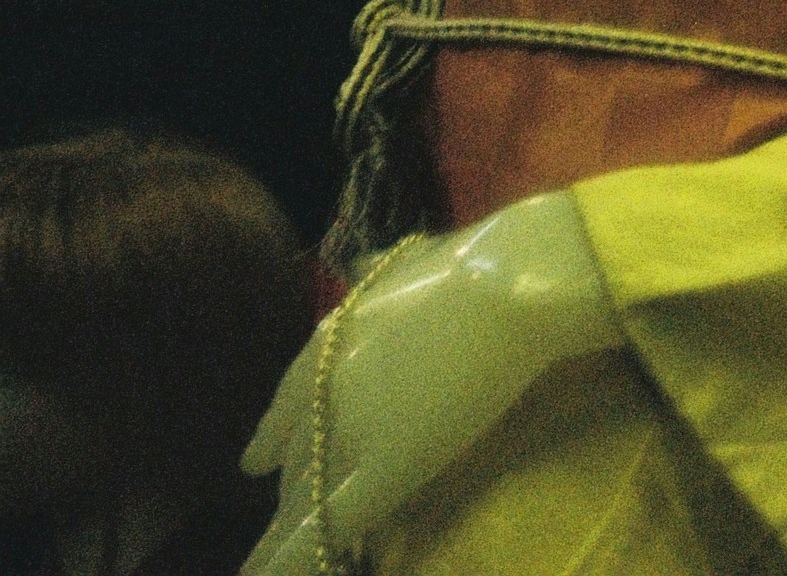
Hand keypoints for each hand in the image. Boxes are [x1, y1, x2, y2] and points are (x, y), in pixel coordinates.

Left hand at [242, 192, 621, 575]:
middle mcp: (327, 389)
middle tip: (282, 523)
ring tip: (259, 568)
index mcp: (332, 340)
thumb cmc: (484, 263)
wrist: (512, 280)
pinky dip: (291, 560)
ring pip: (302, 500)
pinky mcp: (387, 467)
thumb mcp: (417, 260)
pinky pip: (328, 525)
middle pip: (297, 456)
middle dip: (289, 491)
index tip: (256, 463)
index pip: (288, 405)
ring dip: (280, 539)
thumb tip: (383, 259)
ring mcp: (353, 429)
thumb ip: (393, 274)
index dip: (271, 440)